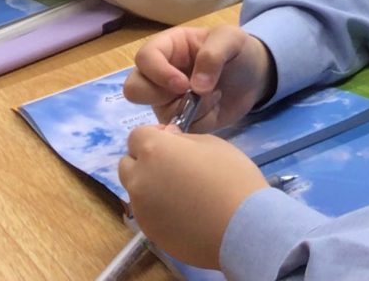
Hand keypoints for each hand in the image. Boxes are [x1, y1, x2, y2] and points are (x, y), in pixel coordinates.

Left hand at [118, 128, 268, 271]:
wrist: (241, 228)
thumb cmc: (231, 178)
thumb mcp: (211, 144)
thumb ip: (182, 139)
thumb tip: (169, 138)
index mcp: (153, 151)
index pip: (136, 135)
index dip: (154, 136)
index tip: (174, 142)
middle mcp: (139, 179)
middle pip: (127, 164)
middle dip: (144, 160)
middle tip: (173, 166)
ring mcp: (142, 209)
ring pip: (136, 190)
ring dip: (150, 185)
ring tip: (181, 192)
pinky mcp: (149, 232)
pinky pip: (147, 213)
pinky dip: (158, 209)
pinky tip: (184, 213)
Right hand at [126, 25, 274, 132]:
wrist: (255, 78)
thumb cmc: (238, 51)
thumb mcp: (231, 39)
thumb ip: (213, 55)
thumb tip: (196, 87)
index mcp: (167, 48)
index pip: (144, 58)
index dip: (158, 73)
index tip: (184, 84)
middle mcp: (160, 75)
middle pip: (134, 89)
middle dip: (159, 96)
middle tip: (188, 94)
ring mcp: (167, 100)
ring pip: (157, 114)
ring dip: (188, 109)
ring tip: (213, 97)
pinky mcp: (180, 121)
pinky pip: (178, 131)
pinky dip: (199, 122)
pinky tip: (215, 109)